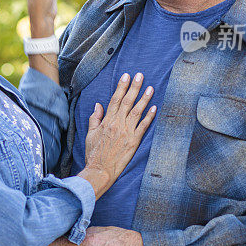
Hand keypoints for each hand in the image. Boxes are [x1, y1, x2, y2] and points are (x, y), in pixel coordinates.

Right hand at [81, 73, 155, 197]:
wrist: (100, 170)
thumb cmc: (94, 153)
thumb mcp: (90, 133)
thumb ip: (95, 118)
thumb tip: (98, 105)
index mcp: (107, 121)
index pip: (115, 99)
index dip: (121, 87)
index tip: (126, 76)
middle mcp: (117, 124)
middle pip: (127, 101)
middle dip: (134, 87)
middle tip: (140, 75)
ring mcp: (127, 132)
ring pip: (137, 111)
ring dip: (144, 98)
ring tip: (150, 88)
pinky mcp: (134, 141)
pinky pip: (143, 126)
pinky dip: (149, 117)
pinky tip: (155, 108)